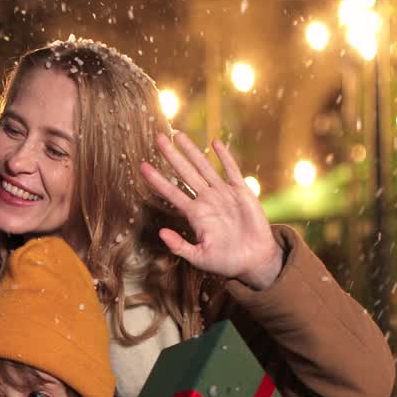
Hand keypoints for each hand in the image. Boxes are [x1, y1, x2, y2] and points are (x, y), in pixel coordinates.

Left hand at [139, 133, 282, 289]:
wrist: (254, 260)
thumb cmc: (226, 261)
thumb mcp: (199, 258)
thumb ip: (179, 246)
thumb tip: (160, 232)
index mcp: (195, 215)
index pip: (172, 193)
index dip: (157, 180)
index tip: (142, 167)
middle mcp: (206, 201)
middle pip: (185, 173)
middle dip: (172, 156)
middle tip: (158, 138)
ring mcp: (223, 194)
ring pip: (204, 167)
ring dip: (192, 151)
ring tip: (178, 135)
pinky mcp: (242, 192)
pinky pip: (231, 171)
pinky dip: (224, 157)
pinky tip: (214, 142)